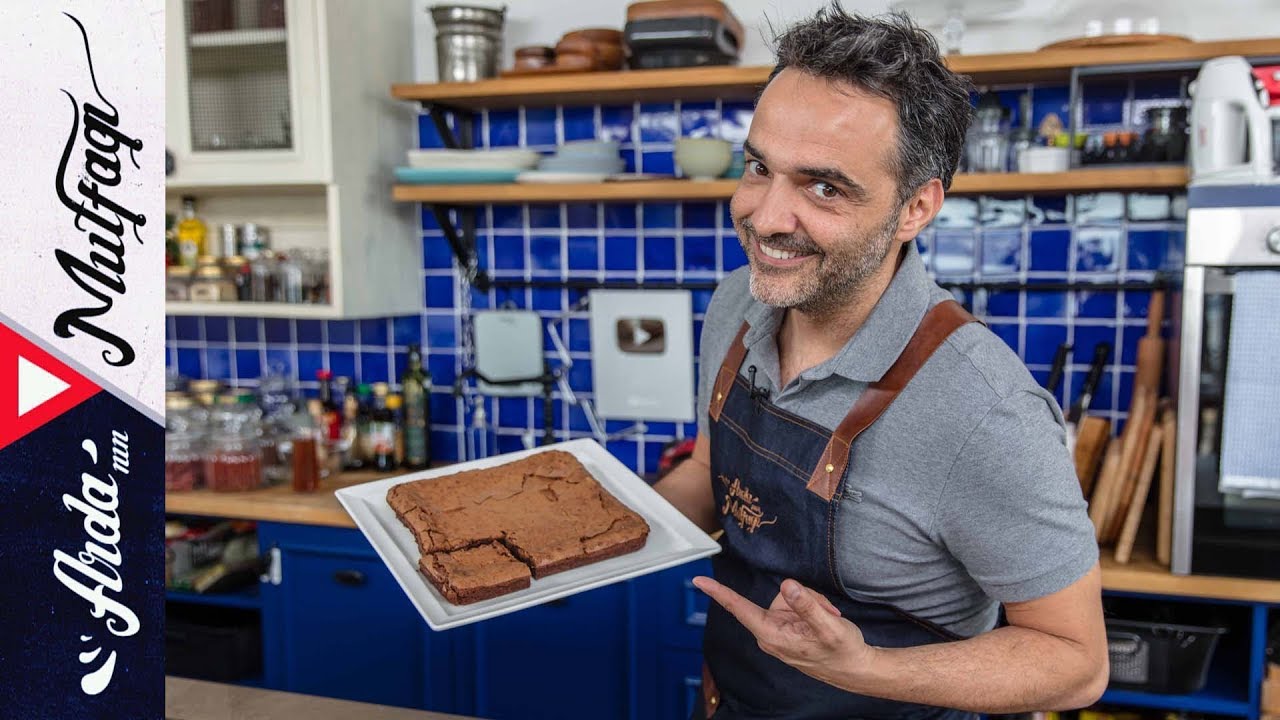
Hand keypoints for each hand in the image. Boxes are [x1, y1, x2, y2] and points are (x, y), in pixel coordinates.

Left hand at [692, 576, 877, 690]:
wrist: (854, 668)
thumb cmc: (841, 652)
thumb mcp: (828, 626)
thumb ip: (806, 605)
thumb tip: (788, 586)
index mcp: (772, 635)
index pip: (739, 609)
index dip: (718, 593)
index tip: (699, 580)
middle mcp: (770, 632)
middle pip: (780, 595)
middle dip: (804, 597)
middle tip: (825, 612)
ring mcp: (779, 628)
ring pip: (790, 596)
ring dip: (812, 602)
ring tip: (827, 618)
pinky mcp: (788, 625)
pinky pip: (796, 603)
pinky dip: (813, 607)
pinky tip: (824, 619)